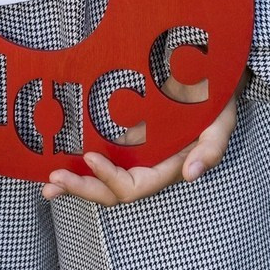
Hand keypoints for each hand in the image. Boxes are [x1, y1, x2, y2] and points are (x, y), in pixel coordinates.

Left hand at [41, 72, 243, 206]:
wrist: (210, 77)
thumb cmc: (216, 100)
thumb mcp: (221, 122)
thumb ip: (211, 150)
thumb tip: (191, 176)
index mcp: (167, 168)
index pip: (134, 186)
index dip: (111, 177)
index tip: (91, 156)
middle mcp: (148, 167)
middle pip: (112, 192)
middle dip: (83, 188)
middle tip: (53, 181)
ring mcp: (136, 155)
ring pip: (103, 181)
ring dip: (76, 184)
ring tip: (49, 185)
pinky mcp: (127, 140)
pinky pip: (102, 159)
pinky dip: (80, 167)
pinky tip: (57, 162)